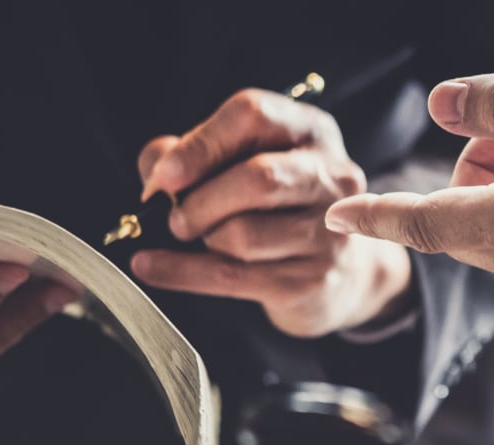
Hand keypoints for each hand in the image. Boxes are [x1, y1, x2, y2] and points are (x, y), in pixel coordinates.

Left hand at [133, 89, 411, 337]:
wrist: (343, 272)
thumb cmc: (280, 207)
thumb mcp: (243, 163)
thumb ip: (191, 153)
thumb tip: (156, 171)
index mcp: (310, 131)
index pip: (254, 116)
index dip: (202, 144)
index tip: (164, 174)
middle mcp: (332, 176)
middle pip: (258, 179)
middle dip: (199, 199)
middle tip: (174, 215)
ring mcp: (329, 232)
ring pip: (244, 234)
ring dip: (203, 236)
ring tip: (199, 236)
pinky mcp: (312, 279)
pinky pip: (232, 276)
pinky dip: (180, 272)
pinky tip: (150, 266)